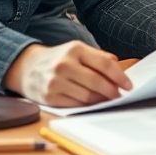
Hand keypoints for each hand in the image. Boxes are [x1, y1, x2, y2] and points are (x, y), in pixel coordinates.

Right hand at [3, 41, 132, 106]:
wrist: (27, 67)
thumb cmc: (59, 58)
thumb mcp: (77, 50)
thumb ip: (98, 57)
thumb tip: (119, 68)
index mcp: (75, 49)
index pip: (104, 64)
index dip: (120, 76)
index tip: (129, 85)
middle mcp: (64, 64)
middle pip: (97, 82)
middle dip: (112, 91)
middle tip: (119, 96)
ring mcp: (55, 82)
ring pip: (87, 96)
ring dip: (100, 100)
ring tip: (106, 99)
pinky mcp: (49, 97)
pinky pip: (75, 104)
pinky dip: (86, 105)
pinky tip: (91, 102)